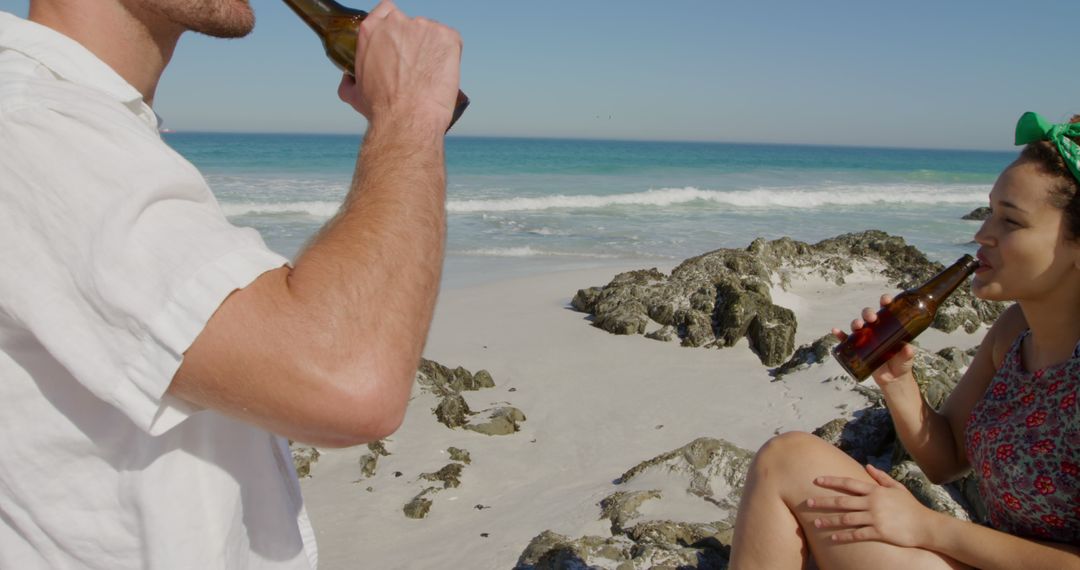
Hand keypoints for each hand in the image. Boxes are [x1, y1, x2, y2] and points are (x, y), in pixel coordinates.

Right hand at [338, 0, 461, 130]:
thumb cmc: (382, 109)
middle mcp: (397, 22)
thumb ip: (349, 81)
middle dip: (415, 41)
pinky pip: (452, 41)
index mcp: (372, 29)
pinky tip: (443, 72)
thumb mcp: (354, 94)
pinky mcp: (447, 37)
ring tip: (430, 74)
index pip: (387, 11)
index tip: (400, 41)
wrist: (408, 118)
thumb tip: (348, 80)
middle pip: (410, 23)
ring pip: (432, 33)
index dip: (395, 27)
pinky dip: (450, 54)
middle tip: (416, 65)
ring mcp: (424, 27)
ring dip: (432, 49)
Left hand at [807, 464, 933, 547]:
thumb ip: (881, 477)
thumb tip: (867, 465)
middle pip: (842, 501)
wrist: (927, 526)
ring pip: (846, 518)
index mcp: (875, 490)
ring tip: (815, 522)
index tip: (817, 480)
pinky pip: (857, 534)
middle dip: (824, 502)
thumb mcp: (897, 488)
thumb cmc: (911, 507)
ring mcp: (876, 518)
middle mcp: (873, 502)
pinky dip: (844, 536)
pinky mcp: (879, 532)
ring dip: (830, 521)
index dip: (831, 481)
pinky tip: (832, 538)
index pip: (848, 483)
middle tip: (808, 503)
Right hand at [831, 293, 915, 386]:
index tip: (886, 300)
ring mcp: (866, 338)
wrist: (893, 379)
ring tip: (858, 326)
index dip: (885, 302)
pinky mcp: (858, 349)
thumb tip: (907, 348)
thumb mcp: (907, 357)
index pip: (887, 310)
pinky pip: (846, 340)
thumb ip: (908, 353)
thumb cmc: (902, 363)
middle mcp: (876, 329)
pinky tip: (835, 331)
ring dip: (855, 322)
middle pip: (869, 316)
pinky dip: (840, 335)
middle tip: (872, 318)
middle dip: (868, 313)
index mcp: (890, 326)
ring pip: (858, 325)